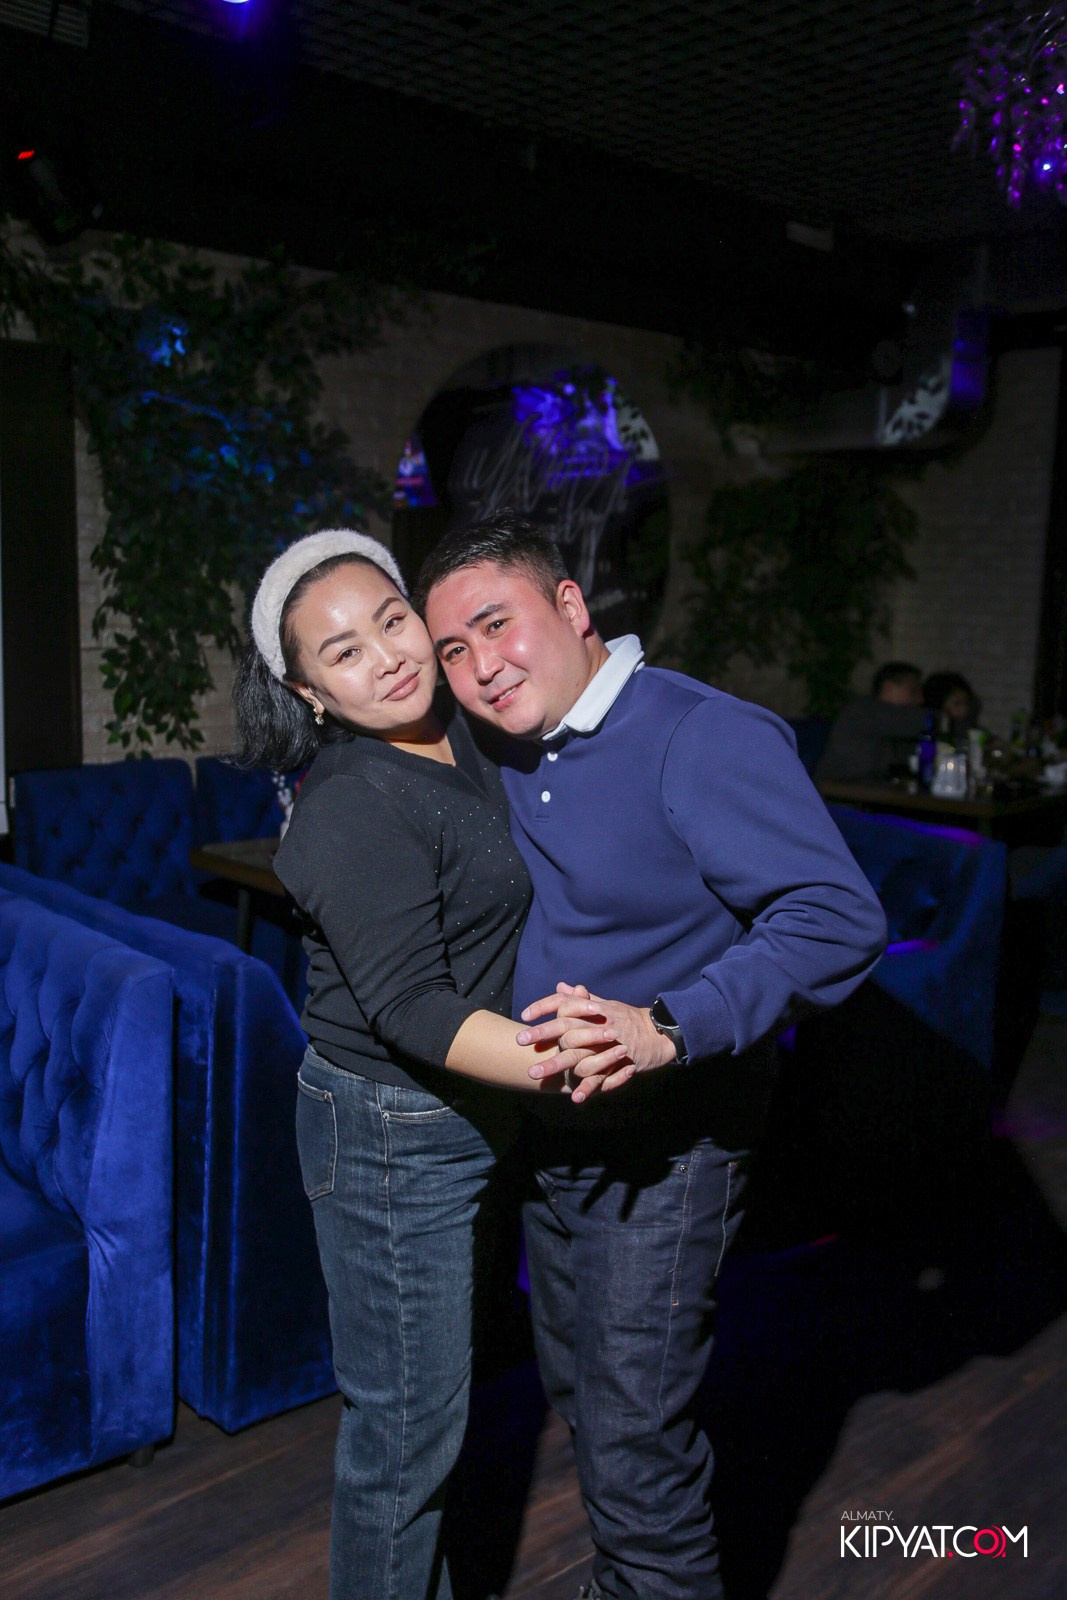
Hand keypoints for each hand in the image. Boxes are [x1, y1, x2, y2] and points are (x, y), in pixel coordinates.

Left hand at [516, 982, 676, 1101]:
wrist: (659, 1033)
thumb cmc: (630, 1019)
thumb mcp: (607, 1005)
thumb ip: (582, 1000)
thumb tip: (561, 987)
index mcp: (594, 1011)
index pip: (565, 1004)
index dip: (544, 1007)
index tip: (524, 1014)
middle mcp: (598, 1026)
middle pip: (566, 1027)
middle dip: (543, 1034)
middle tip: (520, 1039)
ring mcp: (607, 1046)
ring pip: (578, 1055)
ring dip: (556, 1065)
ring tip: (534, 1073)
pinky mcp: (618, 1064)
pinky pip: (601, 1078)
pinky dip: (588, 1088)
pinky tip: (574, 1098)